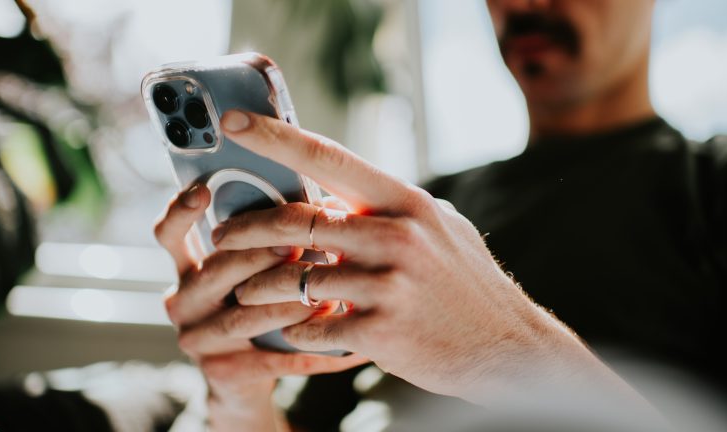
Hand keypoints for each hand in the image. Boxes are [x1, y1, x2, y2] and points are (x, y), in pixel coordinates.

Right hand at [154, 184, 366, 430]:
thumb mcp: (250, 278)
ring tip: (330, 296)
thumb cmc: (256, 314)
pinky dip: (312, 352)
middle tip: (298, 245)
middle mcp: (183, 302)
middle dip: (260, 255)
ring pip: (245, 315)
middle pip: (216, 271)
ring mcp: (197, 340)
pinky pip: (273, 359)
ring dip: (290, 304)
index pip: (169, 235)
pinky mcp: (220, 373)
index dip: (181, 211)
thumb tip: (321, 205)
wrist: (243, 385)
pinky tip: (343, 349)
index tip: (203, 189)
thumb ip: (264, 245)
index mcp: (187, 271)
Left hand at [206, 110, 640, 405]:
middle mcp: (397, 234)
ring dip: (260, 287)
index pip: (328, 158)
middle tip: (221, 238)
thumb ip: (387, 207)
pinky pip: (314, 327)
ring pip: (295, 278)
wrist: (506, 347)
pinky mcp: (382, 331)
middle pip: (297, 221)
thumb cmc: (465, 284)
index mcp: (405, 201)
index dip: (275, 136)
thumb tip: (334, 190)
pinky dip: (296, 329)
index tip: (233, 120)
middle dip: (245, 229)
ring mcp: (390, 282)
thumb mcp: (437, 227)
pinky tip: (296, 329)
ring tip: (245, 291)